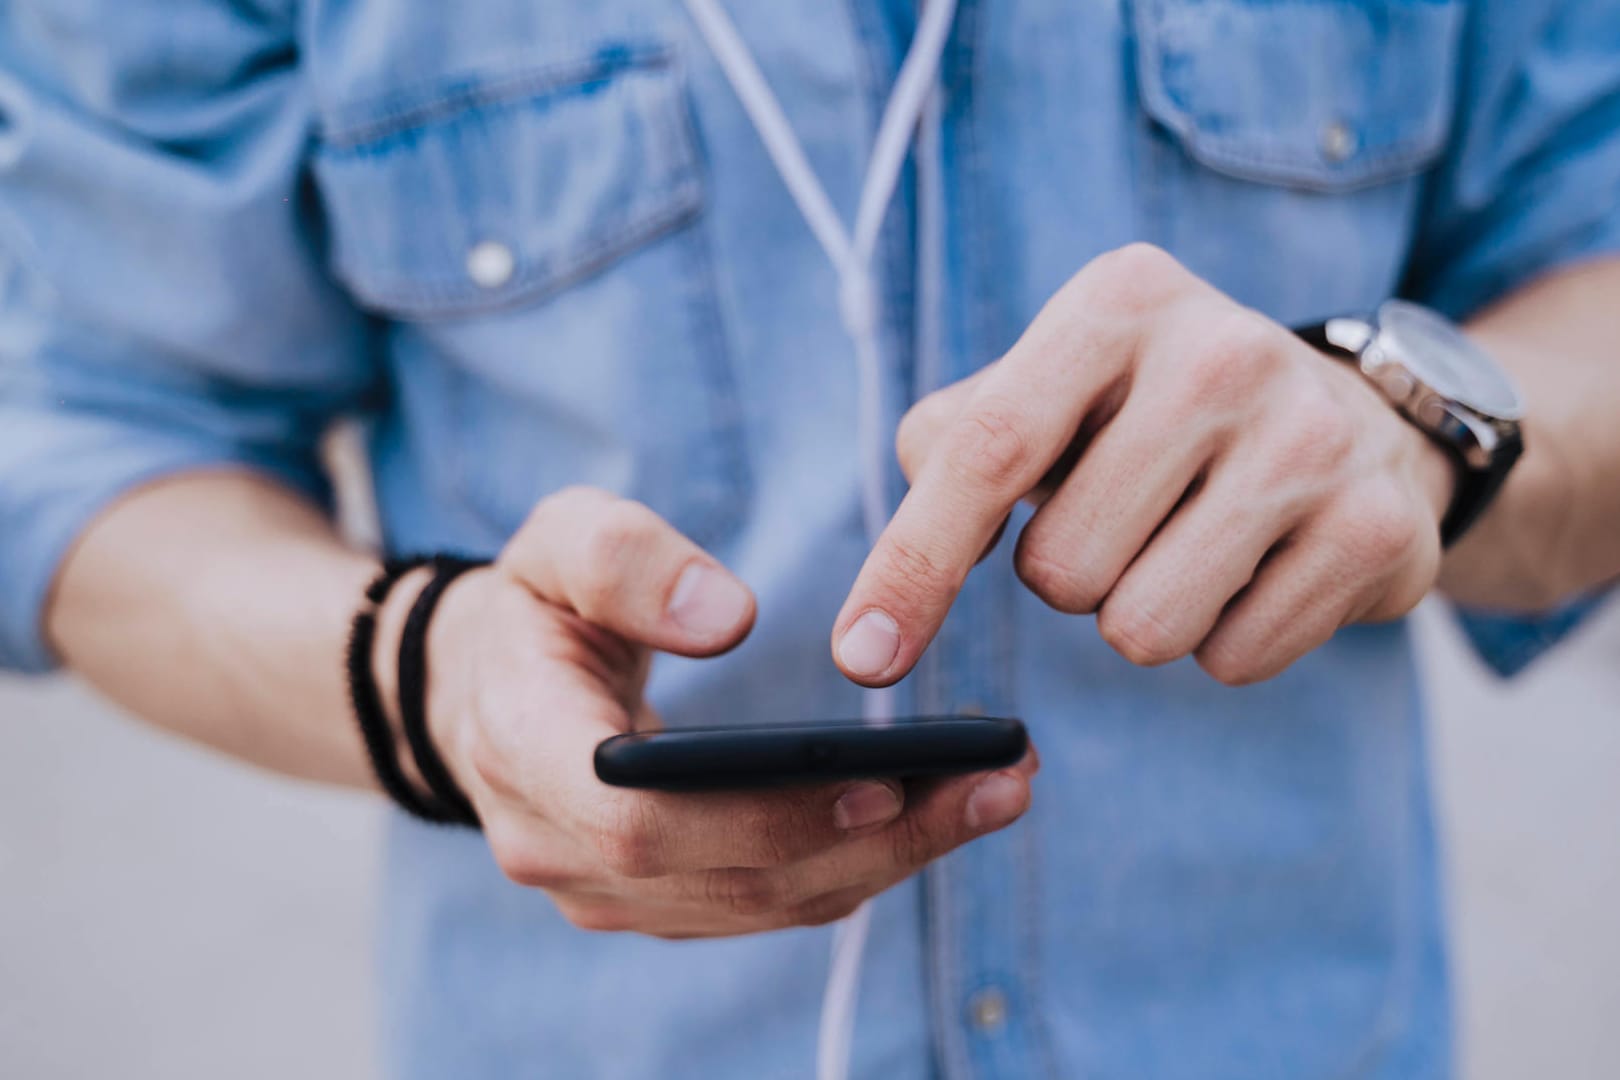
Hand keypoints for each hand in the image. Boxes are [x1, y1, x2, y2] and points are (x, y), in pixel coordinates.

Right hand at [417, 487, 1036, 938]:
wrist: (483, 683)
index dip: (758, 816)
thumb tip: (725, 618)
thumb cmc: (534, 602)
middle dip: (873, 840)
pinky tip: (942, 813)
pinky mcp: (659, 900)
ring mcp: (606, 891)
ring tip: (999, 793)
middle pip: (729, 879)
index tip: (879, 780)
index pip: (637, 821)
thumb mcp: (554, 541)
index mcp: (522, 750)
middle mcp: (557, 849)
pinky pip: (770, 901)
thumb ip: (623, 559)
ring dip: (890, 859)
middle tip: (998, 783)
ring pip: (764, 905)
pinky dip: (862, 863)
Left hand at [833, 244, 1453, 687]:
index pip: (989, 451)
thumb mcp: (1053, 388)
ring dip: (1143, 615)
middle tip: (1129, 516)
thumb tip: (890, 590)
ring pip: (1143, 631)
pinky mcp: (1379, 529)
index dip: (912, 566)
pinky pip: (1233, 661)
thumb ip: (955, 445)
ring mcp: (1313, 440)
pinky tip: (1259, 567)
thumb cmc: (1153, 414)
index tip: (860, 658)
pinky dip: (1223, 640)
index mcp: (1119, 300)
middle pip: (1061, 571)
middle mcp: (1223, 352)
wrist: (1350, 418)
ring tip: (1191, 541)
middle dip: (1070, 576)